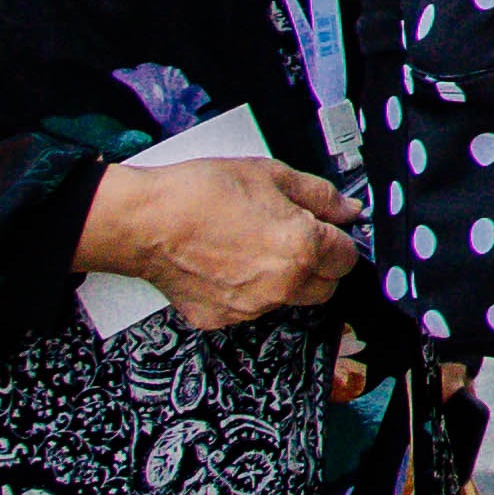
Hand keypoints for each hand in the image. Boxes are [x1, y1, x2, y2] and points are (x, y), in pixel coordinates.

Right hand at [77, 157, 359, 329]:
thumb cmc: (202, 194)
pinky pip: (250, 308)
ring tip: (252, 246)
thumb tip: (348, 210)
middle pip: (325, 287)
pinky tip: (227, 263)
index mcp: (302, 248)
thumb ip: (320, 196)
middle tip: (292, 238)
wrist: (145, 222)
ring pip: (288, 299)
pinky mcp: (222, 318)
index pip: (347, 258)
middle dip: (318, 265)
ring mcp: (251, 307)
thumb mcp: (271, 175)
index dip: (339, 240)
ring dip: (284, 279)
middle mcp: (282, 285)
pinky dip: (247, 290)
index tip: (327, 231)